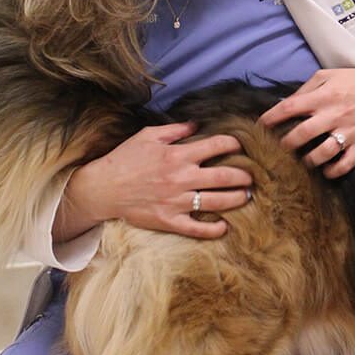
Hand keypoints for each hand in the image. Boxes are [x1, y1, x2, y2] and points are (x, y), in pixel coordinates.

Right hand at [58, 122, 252, 240]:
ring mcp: (177, 201)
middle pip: (224, 176)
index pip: (217, 145)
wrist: (102, 188)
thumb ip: (175, 130)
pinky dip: (213, 229)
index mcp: (178, 154)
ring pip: (217, 201)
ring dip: (236, 199)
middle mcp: (182, 178)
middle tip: (251, 176)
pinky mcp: (169, 220)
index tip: (240, 146)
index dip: (233, 143)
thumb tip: (197, 124)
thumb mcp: (148, 136)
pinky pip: (196, 228)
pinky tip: (223, 227)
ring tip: (246, 196)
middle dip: (243, 175)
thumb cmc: (125, 159)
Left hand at [259, 62, 354, 177]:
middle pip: (302, 134)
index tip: (259, 127)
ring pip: (322, 153)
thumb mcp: (328, 75)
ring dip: (307, 160)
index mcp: (324, 96)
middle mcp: (334, 114)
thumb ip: (306, 88)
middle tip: (278, 149)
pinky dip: (332, 171)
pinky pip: (344, 164)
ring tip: (302, 161)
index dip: (271, 118)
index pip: (290, 108)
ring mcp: (349, 131)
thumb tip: (285, 103)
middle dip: (285, 144)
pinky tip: (325, 171)